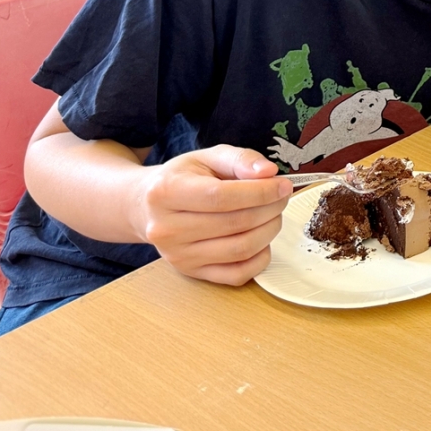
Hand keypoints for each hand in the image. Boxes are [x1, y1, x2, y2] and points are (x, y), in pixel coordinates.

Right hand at [132, 145, 293, 284]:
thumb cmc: (182, 179)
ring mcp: (178, 256)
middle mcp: (167, 229)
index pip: (222, 197)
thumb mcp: (208, 157)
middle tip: (282, 197)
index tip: (282, 185)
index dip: (260, 192)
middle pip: (235, 224)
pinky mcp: (191, 273)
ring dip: (269, 230)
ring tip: (274, 213)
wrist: (148, 206)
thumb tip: (268, 173)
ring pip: (240, 249)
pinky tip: (263, 238)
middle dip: (270, 209)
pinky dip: (260, 258)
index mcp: (167, 193)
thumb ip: (240, 159)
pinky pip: (236, 274)